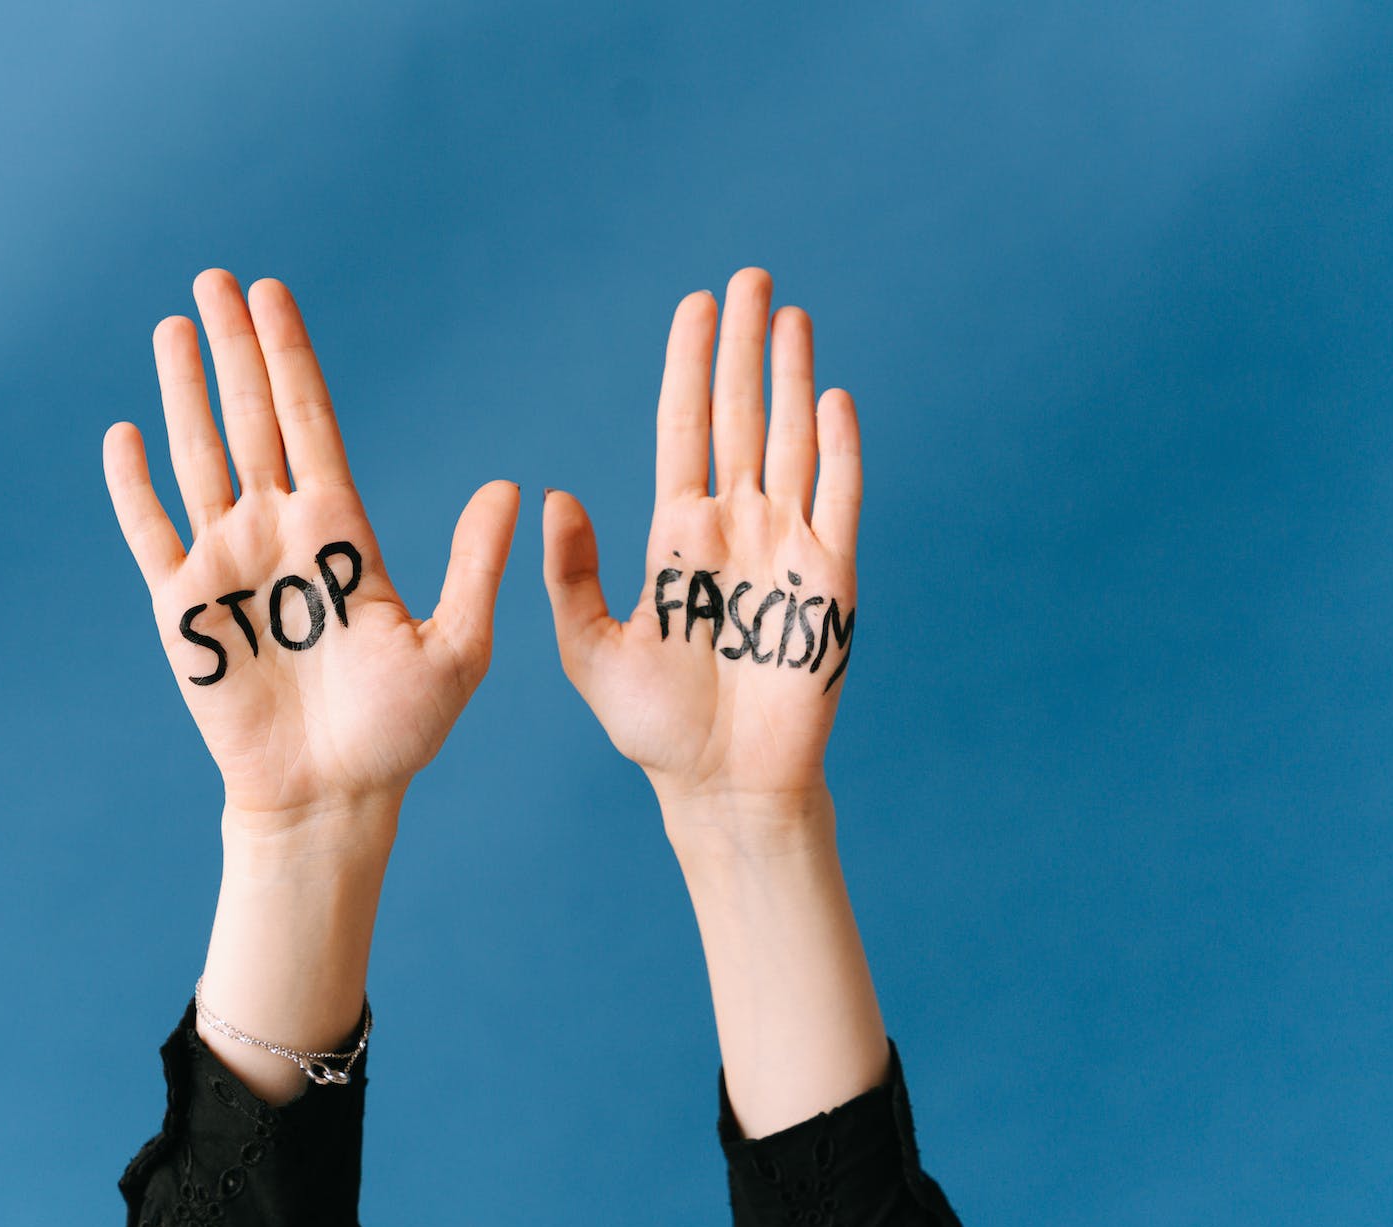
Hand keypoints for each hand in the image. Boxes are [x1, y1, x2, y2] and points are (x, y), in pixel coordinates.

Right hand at [104, 269, 519, 840]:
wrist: (332, 797)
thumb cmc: (399, 734)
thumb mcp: (457, 647)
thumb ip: (476, 565)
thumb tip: (513, 486)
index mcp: (341, 531)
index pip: (311, 423)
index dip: (291, 359)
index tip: (273, 296)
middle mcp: (280, 533)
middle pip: (251, 420)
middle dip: (235, 348)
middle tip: (215, 278)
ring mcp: (227, 566)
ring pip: (198, 458)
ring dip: (185, 393)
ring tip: (173, 328)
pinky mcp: (182, 611)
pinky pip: (150, 535)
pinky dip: (133, 487)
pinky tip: (123, 433)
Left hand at [542, 267, 860, 827]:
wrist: (723, 784)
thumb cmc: (657, 727)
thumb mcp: (591, 649)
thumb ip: (571, 575)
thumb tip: (553, 493)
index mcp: (678, 536)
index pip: (685, 428)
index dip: (690, 365)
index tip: (696, 305)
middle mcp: (736, 528)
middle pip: (740, 416)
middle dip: (745, 346)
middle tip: (751, 276)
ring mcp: (787, 548)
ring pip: (792, 441)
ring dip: (793, 378)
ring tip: (792, 315)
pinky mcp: (830, 582)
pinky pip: (839, 501)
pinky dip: (839, 450)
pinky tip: (833, 399)